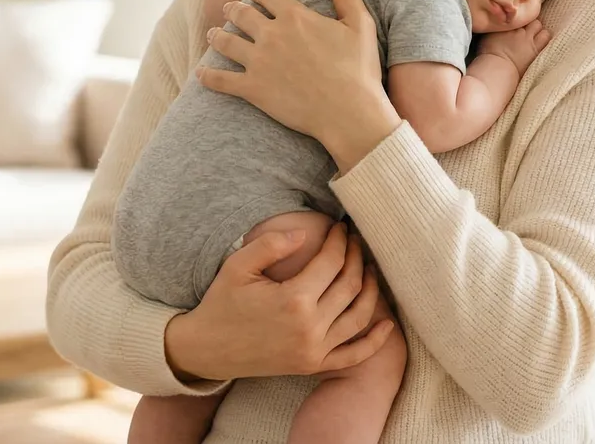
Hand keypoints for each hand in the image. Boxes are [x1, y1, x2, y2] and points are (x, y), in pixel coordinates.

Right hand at [164, 222, 395, 380]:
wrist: (206, 350)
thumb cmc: (221, 303)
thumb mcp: (238, 266)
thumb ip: (272, 244)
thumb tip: (305, 233)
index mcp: (293, 300)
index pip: (332, 262)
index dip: (340, 241)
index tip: (340, 227)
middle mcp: (310, 328)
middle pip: (350, 285)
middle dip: (357, 257)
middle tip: (355, 241)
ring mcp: (313, 351)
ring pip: (359, 317)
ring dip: (371, 290)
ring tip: (369, 268)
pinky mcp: (312, 366)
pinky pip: (354, 356)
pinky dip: (375, 342)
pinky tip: (388, 324)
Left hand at [197, 0, 401, 169]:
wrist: (350, 113)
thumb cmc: (360, 69)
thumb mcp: (359, 23)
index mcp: (295, 16)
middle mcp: (272, 35)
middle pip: (241, 14)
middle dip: (233, 9)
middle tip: (229, 10)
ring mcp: (259, 62)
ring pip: (226, 42)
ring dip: (217, 36)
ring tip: (213, 34)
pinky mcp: (252, 89)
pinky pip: (221, 80)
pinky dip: (208, 76)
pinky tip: (201, 74)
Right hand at [477, 19, 550, 73]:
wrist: (498, 68)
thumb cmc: (489, 56)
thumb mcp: (488, 37)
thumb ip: (496, 29)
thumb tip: (499, 26)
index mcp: (506, 26)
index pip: (518, 16)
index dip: (519, 20)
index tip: (519, 25)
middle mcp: (518, 29)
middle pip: (529, 18)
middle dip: (529, 24)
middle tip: (528, 31)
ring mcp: (528, 38)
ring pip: (540, 26)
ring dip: (538, 30)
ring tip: (536, 37)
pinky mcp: (536, 49)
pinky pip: (546, 37)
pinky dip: (544, 38)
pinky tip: (540, 43)